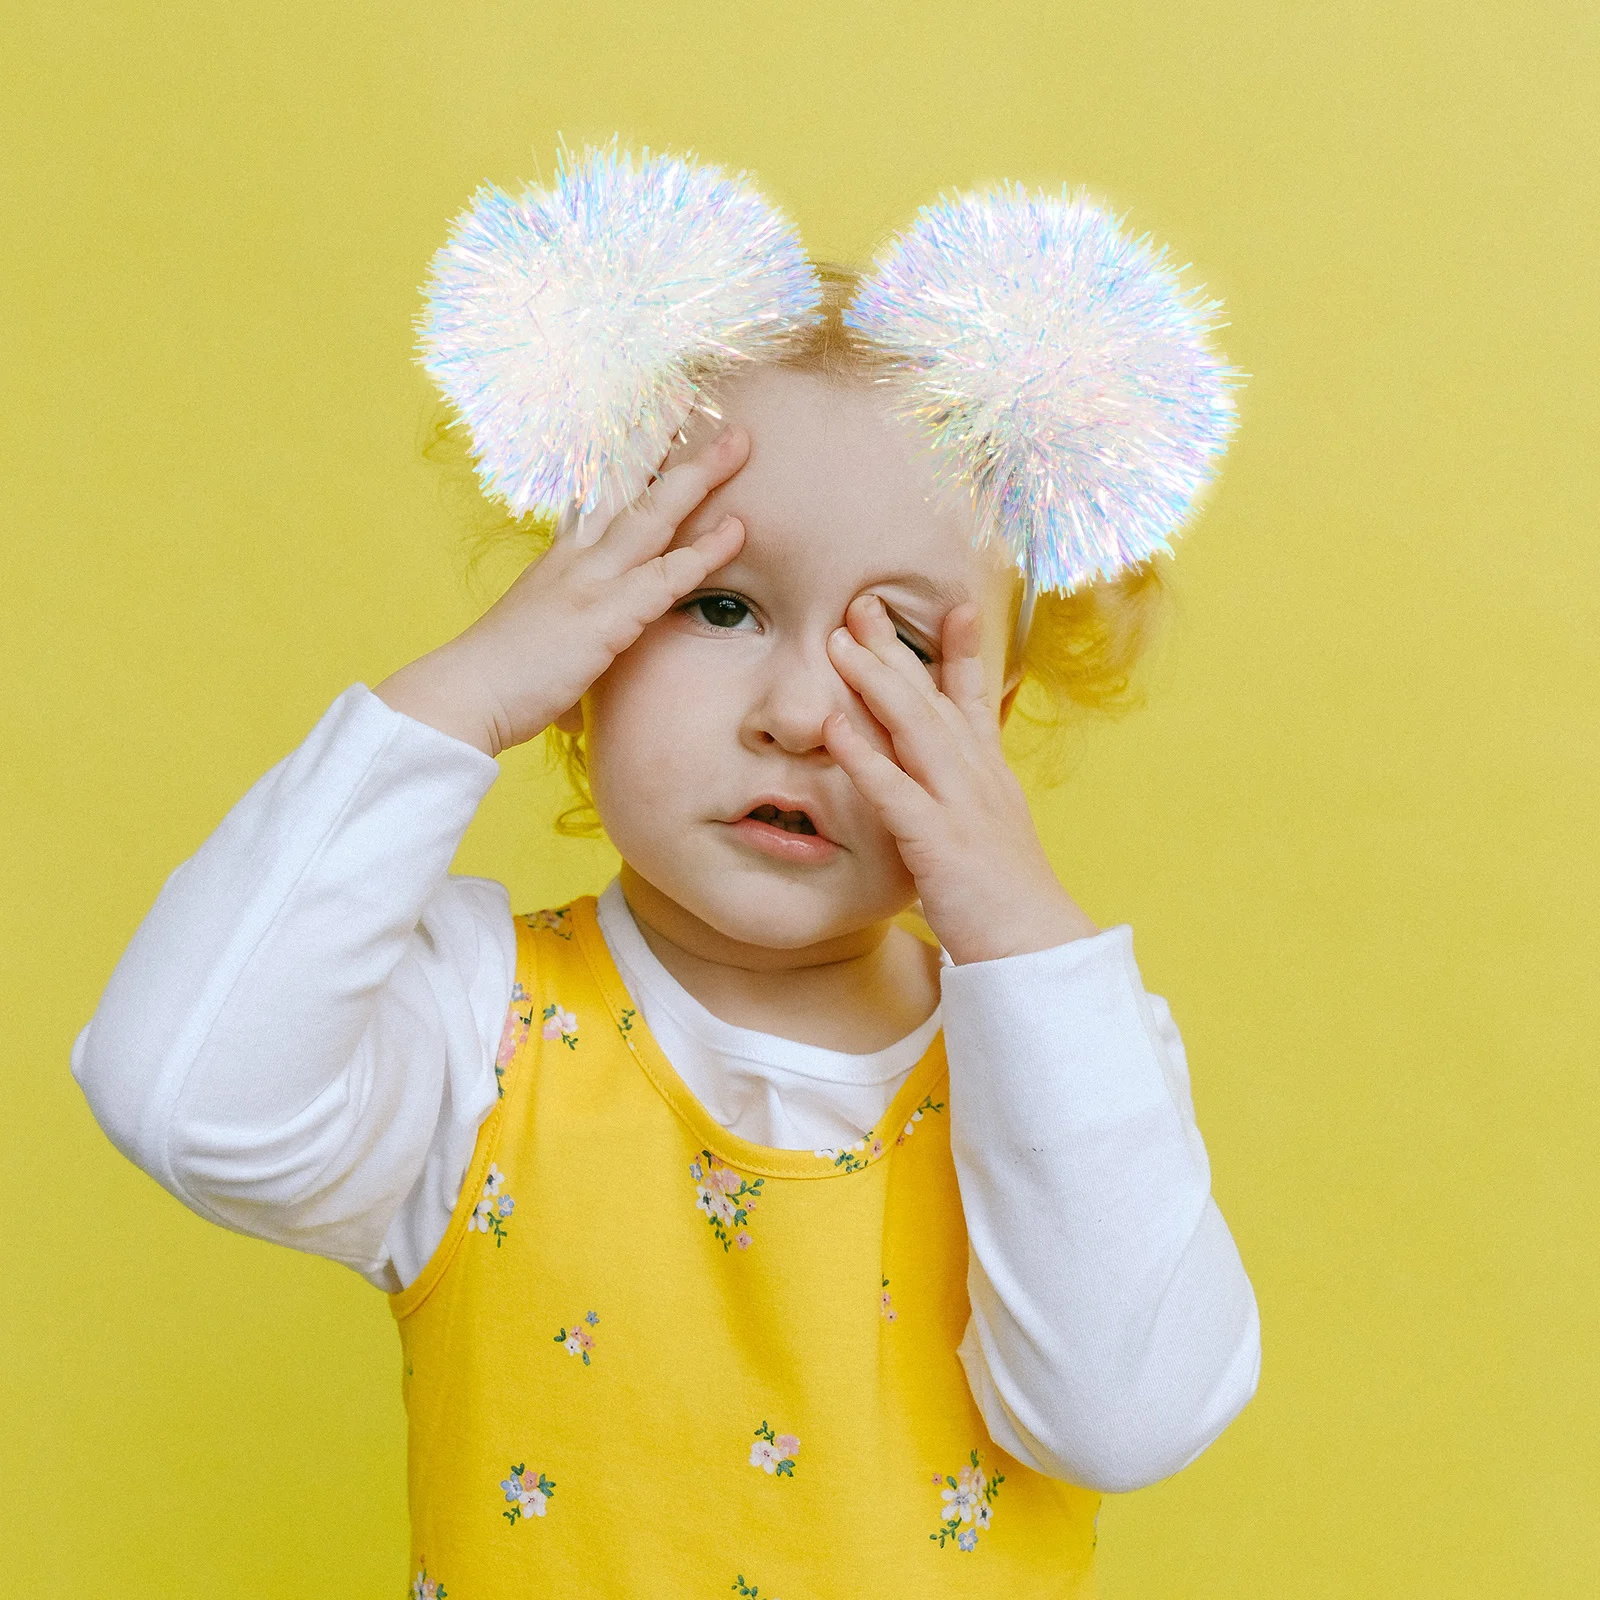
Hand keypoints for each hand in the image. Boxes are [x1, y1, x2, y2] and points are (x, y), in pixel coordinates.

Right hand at [375, 426, 749, 754]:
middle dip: (664, 438)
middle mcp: (576, 559)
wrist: (464, 694)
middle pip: (627, 485)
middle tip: (692, 395)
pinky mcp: (604, 619)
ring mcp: (590, 583)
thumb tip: (581, 658)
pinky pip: (663, 580)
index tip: (653, 420)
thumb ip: (571, 630)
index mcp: (561, 559)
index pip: (599, 494)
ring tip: (738, 444)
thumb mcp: (540, 635)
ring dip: (697, 478)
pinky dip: (702, 555)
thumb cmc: (500, 677)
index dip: (629, 456)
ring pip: (652, 517)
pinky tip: (735, 532)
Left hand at [822, 595, 1098, 963]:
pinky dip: (864, 756)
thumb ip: (969, 796)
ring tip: (839, 644)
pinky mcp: (939, 843)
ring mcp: (960, 806)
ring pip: (915, 730)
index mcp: (989, 775)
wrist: (1036, 949)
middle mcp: (977, 778)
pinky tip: (835, 727)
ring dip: (876, 682)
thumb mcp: (991, 832)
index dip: (960, 651)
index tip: (950, 606)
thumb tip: (953, 774)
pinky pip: (896, 791)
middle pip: (932, 699)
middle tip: (860, 603)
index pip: (973, 700)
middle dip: (896, 648)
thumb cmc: (1005, 898)